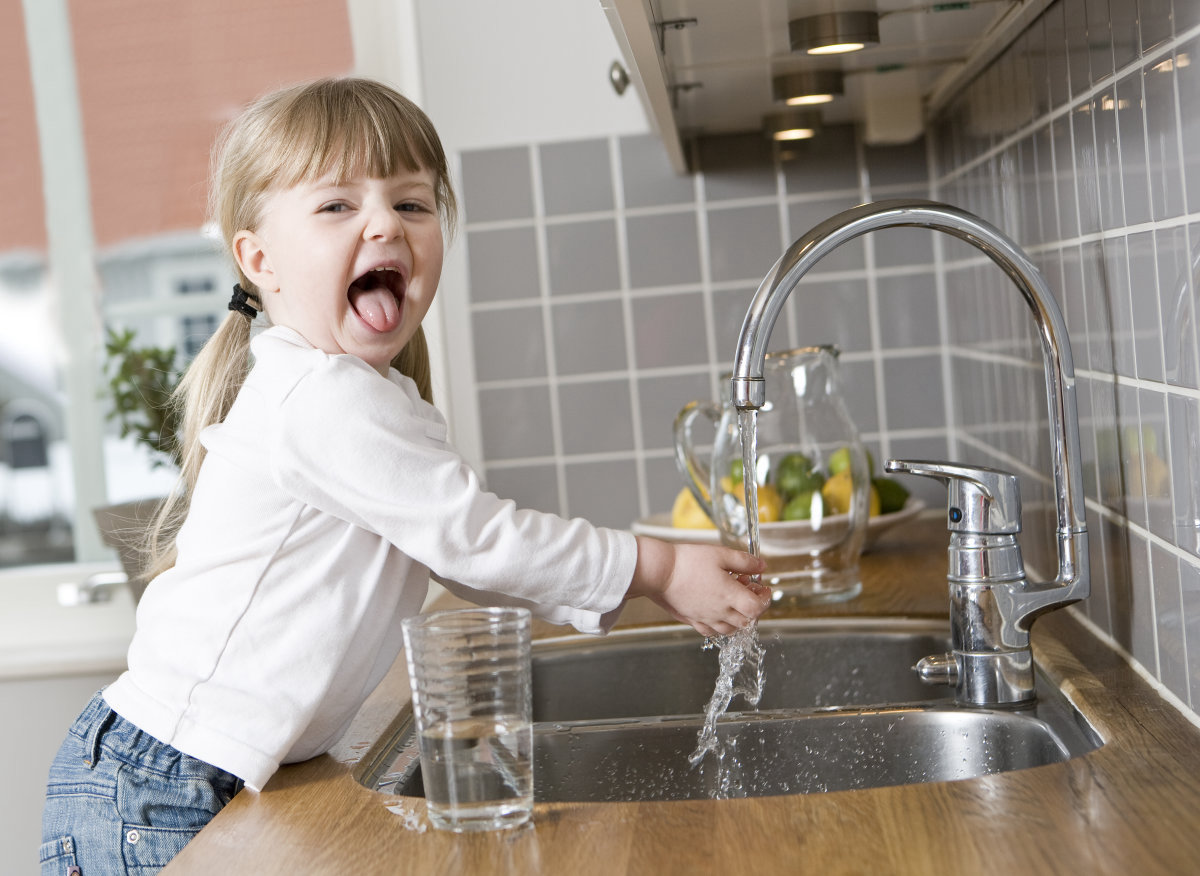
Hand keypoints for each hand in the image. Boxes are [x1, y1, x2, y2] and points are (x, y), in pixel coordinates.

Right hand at [627, 536, 770, 636]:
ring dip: (739, 618)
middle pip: (747, 621)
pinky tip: (717, 611)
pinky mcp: (692, 620)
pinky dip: (720, 625)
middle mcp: (719, 612)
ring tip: (733, 601)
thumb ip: (744, 562)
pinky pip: (712, 631)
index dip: (765, 599)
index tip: (763, 589)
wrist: (659, 572)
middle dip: (753, 607)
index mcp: (729, 596)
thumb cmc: (687, 562)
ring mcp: (705, 619)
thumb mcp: (720, 554)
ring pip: (731, 629)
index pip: (757, 608)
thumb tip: (761, 566)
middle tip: (749, 591)